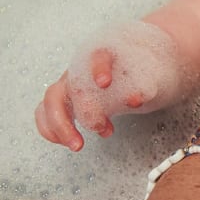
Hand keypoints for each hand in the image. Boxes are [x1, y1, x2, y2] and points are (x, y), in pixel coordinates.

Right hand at [36, 22, 186, 150]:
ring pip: (51, 102)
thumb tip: (136, 100)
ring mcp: (70, 85)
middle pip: (67, 84)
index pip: (97, 55)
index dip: (99, 67)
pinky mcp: (66, 100)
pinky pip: (47, 115)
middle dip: (80, 109)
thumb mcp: (151, 74)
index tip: (105, 83)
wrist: (135, 66)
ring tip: (78, 145)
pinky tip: (72, 142)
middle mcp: (80, 69)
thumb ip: (145, 86)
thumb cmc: (141, 68)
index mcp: (103, 54)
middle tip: (99, 128)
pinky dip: (53, 131)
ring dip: (60, 126)